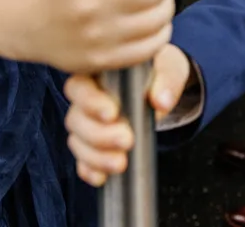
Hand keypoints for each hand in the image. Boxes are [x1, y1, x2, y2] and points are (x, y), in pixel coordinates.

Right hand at [64, 44, 191, 186]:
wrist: (160, 86)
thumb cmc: (158, 70)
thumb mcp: (168, 66)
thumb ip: (166, 79)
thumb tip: (161, 101)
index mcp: (97, 73)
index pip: (79, 86)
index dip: (90, 101)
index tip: (112, 113)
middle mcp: (86, 99)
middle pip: (76, 119)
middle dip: (99, 135)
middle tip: (126, 140)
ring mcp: (87, 123)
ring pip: (77, 142)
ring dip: (96, 156)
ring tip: (120, 163)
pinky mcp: (94, 145)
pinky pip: (83, 160)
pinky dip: (89, 170)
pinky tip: (102, 177)